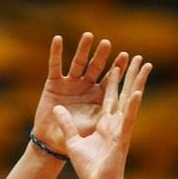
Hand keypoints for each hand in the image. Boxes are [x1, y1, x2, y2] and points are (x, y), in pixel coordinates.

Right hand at [32, 33, 128, 153]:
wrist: (52, 142)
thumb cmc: (76, 138)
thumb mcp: (93, 127)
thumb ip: (105, 116)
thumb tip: (115, 107)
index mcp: (98, 96)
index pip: (111, 79)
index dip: (117, 68)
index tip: (125, 56)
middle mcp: (86, 86)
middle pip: (95, 67)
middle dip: (101, 56)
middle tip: (107, 43)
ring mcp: (70, 83)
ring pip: (78, 63)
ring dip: (82, 49)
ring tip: (88, 36)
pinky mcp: (54, 83)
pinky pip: (55, 66)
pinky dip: (56, 52)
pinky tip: (57, 39)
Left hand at [53, 55, 151, 178]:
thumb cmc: (88, 167)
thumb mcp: (72, 141)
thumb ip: (66, 124)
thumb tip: (57, 109)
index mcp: (105, 123)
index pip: (109, 96)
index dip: (112, 80)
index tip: (116, 63)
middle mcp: (115, 123)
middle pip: (123, 93)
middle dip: (129, 74)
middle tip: (137, 56)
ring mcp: (120, 128)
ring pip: (130, 101)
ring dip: (137, 82)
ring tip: (144, 64)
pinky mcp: (121, 137)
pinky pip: (127, 119)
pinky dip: (132, 105)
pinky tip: (137, 91)